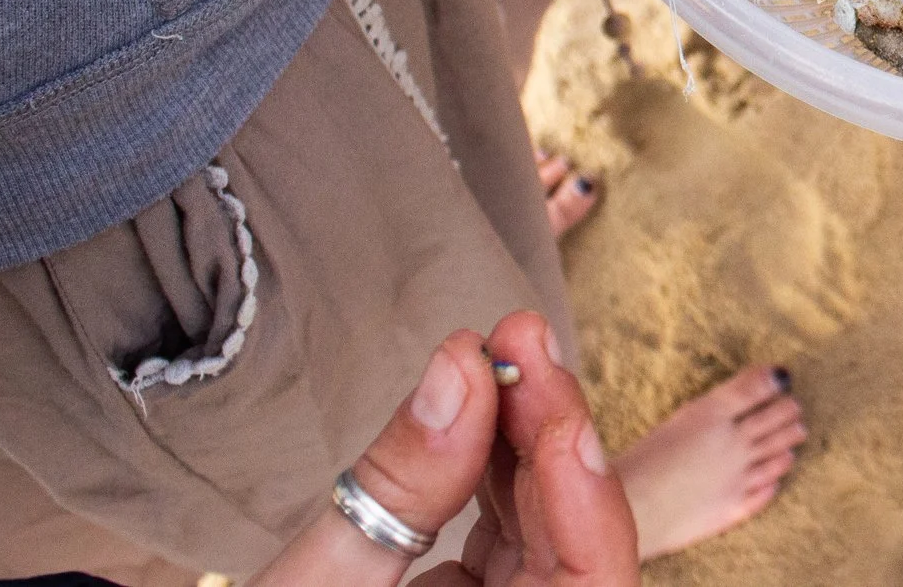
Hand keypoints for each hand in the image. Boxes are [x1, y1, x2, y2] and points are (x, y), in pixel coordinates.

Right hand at [245, 314, 637, 586]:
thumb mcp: (314, 584)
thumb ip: (395, 487)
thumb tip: (461, 368)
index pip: (587, 586)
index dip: (589, 503)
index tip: (558, 416)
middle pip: (574, 543)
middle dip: (550, 433)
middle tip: (518, 340)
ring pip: (548, 528)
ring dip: (528, 436)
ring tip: (499, 350)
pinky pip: (513, 534)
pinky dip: (498, 466)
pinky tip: (481, 400)